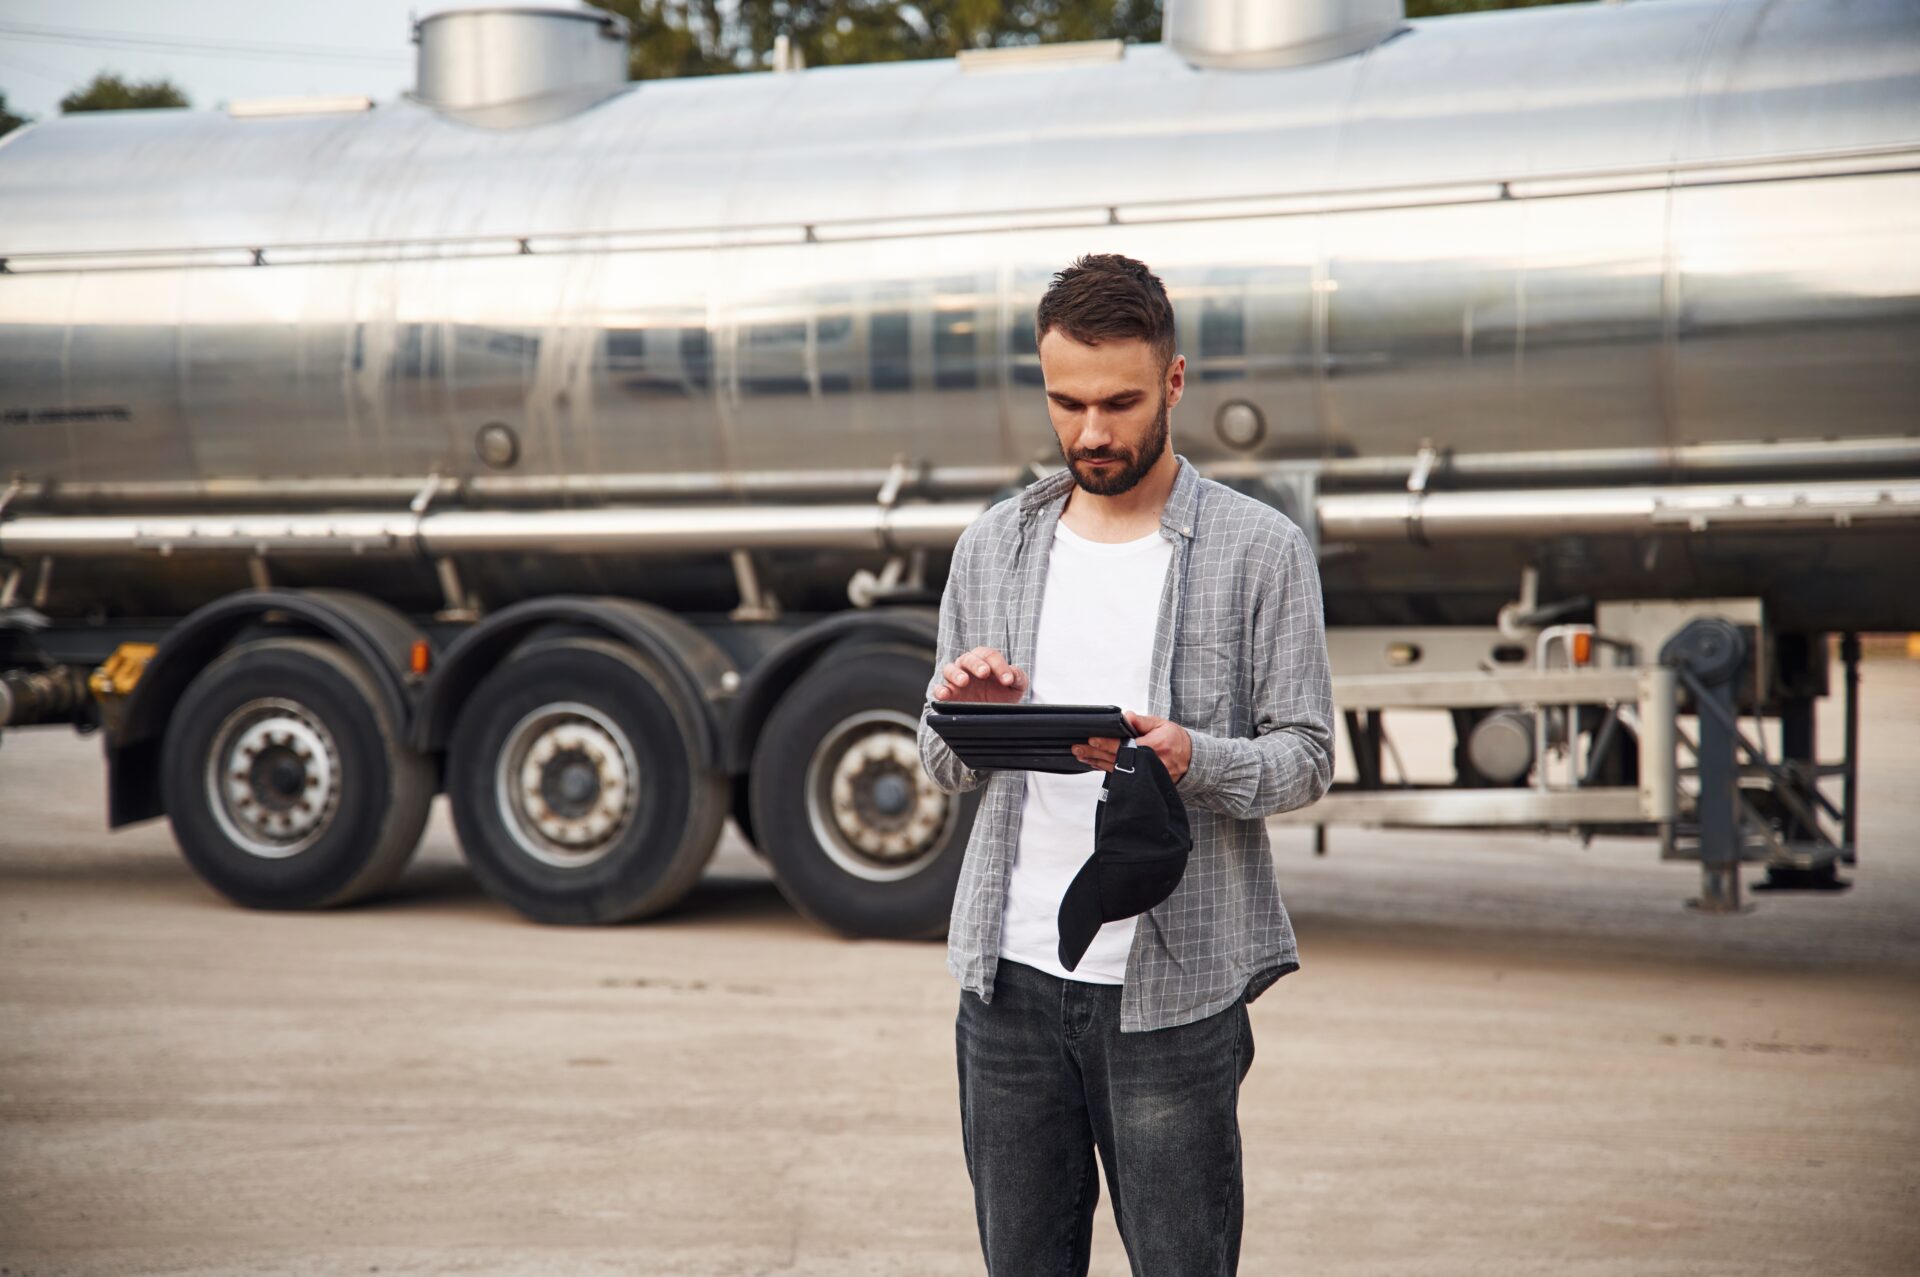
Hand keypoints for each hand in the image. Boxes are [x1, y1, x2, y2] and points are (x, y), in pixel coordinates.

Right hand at [933, 646, 1027, 704]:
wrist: (994, 714)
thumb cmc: (1003, 695)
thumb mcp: (1016, 687)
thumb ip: (1018, 677)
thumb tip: (1013, 674)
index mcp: (984, 660)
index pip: (989, 656)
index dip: (999, 666)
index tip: (1008, 680)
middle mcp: (967, 667)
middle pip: (969, 659)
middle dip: (977, 664)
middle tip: (984, 673)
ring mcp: (955, 680)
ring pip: (949, 669)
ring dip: (956, 674)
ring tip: (964, 681)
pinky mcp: (948, 694)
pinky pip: (938, 689)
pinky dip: (940, 690)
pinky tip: (944, 694)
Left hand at [1072, 710, 1190, 782]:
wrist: (1191, 760)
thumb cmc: (1175, 739)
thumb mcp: (1162, 724)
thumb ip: (1142, 721)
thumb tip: (1125, 716)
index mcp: (1155, 747)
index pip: (1125, 746)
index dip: (1106, 744)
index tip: (1091, 740)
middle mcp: (1150, 765)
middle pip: (1116, 760)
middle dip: (1095, 754)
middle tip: (1078, 749)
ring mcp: (1147, 777)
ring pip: (1117, 771)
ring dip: (1097, 763)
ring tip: (1081, 756)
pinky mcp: (1144, 783)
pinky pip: (1122, 777)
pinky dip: (1107, 770)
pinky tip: (1095, 764)